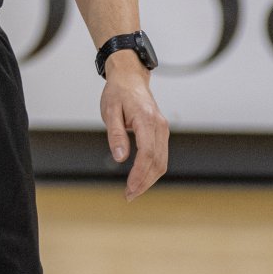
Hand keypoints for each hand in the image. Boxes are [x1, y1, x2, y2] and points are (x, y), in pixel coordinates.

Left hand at [99, 58, 169, 200]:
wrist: (130, 77)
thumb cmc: (117, 92)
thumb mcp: (109, 110)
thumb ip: (115, 134)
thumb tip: (120, 158)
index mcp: (146, 119)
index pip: (147, 154)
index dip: (139, 174)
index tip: (129, 188)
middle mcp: (160, 126)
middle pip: (157, 162)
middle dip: (145, 182)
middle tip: (129, 196)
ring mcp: (163, 129)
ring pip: (162, 161)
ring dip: (149, 179)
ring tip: (133, 191)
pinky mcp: (162, 132)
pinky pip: (161, 155)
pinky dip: (152, 169)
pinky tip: (141, 178)